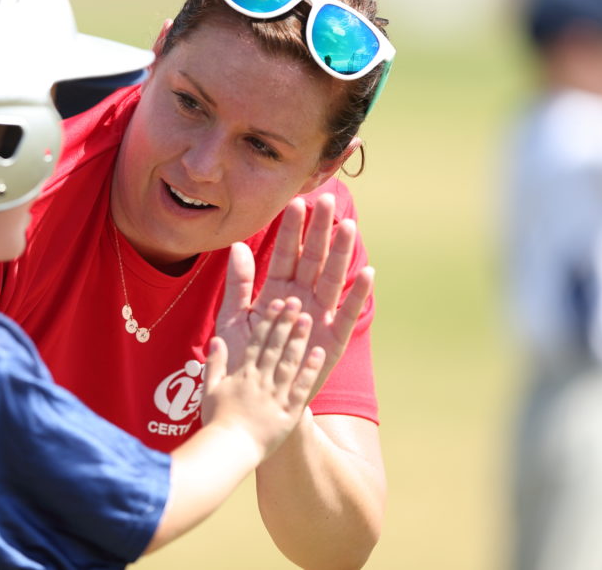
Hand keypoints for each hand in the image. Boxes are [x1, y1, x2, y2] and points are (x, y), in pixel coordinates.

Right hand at [201, 297, 323, 461]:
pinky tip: (319, 354)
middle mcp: (260, 380)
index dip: (268, 321)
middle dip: (286, 322)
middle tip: (296, 302)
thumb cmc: (217, 421)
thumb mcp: (209, 389)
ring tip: (309, 319)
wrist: (229, 449)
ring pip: (289, 362)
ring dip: (299, 339)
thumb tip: (216, 340)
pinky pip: (301, 388)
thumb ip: (214, 364)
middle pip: (275, 346)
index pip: (257, 342)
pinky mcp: (289, 412)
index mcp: (242, 374)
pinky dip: (310, 370)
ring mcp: (276, 395)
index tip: (277, 303)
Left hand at [215, 194, 373, 400]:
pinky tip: (367, 272)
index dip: (291, 231)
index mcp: (277, 291)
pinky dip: (357, 294)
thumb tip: (236, 246)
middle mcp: (301, 299)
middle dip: (319, 231)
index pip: (286, 255)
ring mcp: (319, 317)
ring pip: (331, 279)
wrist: (258, 399)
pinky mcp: (333, 340)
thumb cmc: (245, 359)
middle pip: (313, 259)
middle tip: (327, 201)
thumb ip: (238, 285)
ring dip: (340, 254)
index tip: (297, 203)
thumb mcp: (235, 320)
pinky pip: (346, 313)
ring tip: (348, 226)